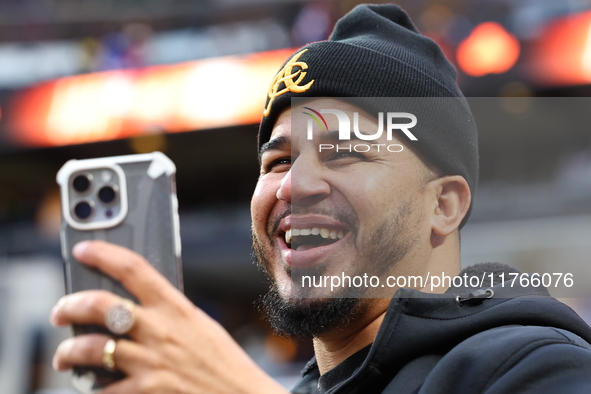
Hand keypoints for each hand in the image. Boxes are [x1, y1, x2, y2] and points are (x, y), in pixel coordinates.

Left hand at [50, 240, 287, 393]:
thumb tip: (138, 309)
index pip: (134, 268)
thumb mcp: (200, 327)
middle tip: (60, 311)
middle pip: (100, 305)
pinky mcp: (146, 391)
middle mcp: (159, 330)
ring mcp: (150, 362)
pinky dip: (95, 389)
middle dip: (70, 305)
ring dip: (69, 351)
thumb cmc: (223, 362)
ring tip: (64, 356)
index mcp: (176, 307)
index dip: (103, 254)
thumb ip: (169, 315)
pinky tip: (94, 387)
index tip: (83, 250)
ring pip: (91, 348)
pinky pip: (105, 389)